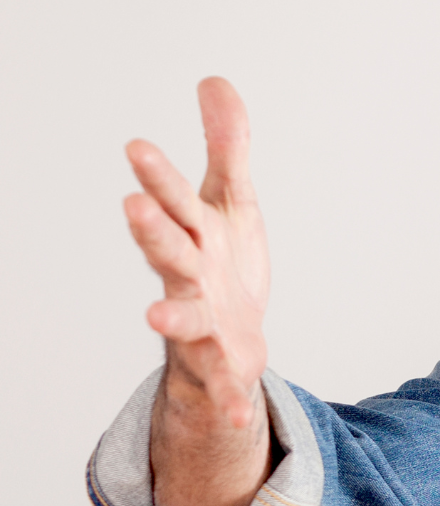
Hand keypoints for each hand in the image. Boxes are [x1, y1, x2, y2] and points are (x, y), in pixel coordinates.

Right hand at [125, 76, 268, 428]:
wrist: (230, 341)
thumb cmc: (222, 266)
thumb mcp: (232, 202)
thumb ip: (226, 146)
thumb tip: (215, 82)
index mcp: (194, 237)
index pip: (174, 200)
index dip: (158, 175)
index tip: (138, 145)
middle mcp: (191, 281)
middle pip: (171, 253)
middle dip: (153, 231)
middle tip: (133, 206)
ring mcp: (205, 326)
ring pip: (186, 320)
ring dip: (171, 317)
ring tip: (153, 318)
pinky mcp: (227, 368)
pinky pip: (226, 390)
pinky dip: (229, 404)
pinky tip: (238, 420)